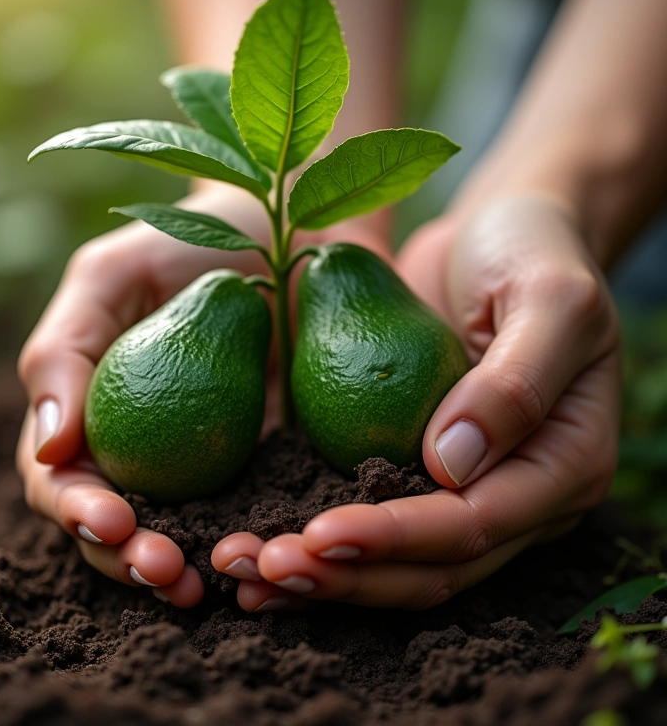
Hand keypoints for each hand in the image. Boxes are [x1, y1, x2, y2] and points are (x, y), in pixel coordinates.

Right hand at [16, 187, 273, 605]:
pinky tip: (270, 559)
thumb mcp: (113, 275)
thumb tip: (48, 451)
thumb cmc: (196, 237)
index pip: (66, 480)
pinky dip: (260, 544)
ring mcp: (214, 464)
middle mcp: (149, 449)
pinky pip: (263, 515)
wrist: (298, 228)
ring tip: (207, 584)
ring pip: (190, 536)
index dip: (77, 509)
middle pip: (122, 527)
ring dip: (192, 568)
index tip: (108, 519)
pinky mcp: (277, 463)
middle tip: (162, 570)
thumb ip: (62, 352)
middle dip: (131, 559)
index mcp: (97, 411)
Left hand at [212, 195, 619, 610]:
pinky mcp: (415, 466)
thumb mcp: (549, 299)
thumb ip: (515, 383)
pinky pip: (368, 516)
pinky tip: (255, 544)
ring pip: (395, 562)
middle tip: (264, 567)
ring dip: (323, 575)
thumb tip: (452, 466)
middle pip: (431, 566)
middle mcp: (516, 496)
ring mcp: (465, 487)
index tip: (321, 532)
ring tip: (243, 573)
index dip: (400, 537)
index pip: (477, 525)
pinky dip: (317, 539)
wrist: (501, 231)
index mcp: (563, 468)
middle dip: (348, 575)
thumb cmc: (534, 250)